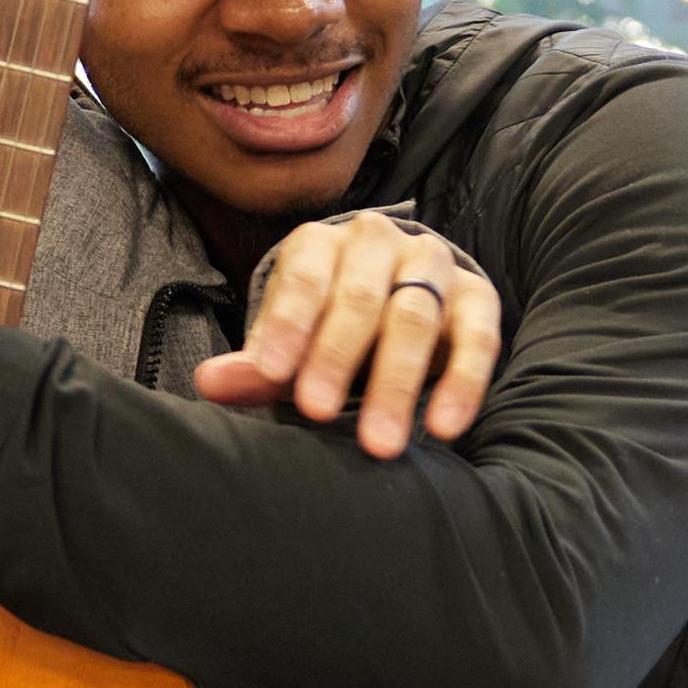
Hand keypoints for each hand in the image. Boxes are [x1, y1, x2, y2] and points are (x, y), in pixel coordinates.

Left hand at [191, 212, 502, 457]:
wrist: (393, 297)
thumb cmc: (326, 325)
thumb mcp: (290, 340)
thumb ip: (259, 364)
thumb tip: (209, 384)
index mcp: (321, 243)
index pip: (304, 276)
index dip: (289, 323)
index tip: (272, 373)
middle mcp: (379, 242)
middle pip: (360, 297)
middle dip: (337, 357)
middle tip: (318, 413)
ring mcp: (432, 265)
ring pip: (416, 316)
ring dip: (396, 382)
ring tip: (380, 444)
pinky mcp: (478, 298)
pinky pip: (478, 338)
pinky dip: (463, 383)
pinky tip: (446, 427)